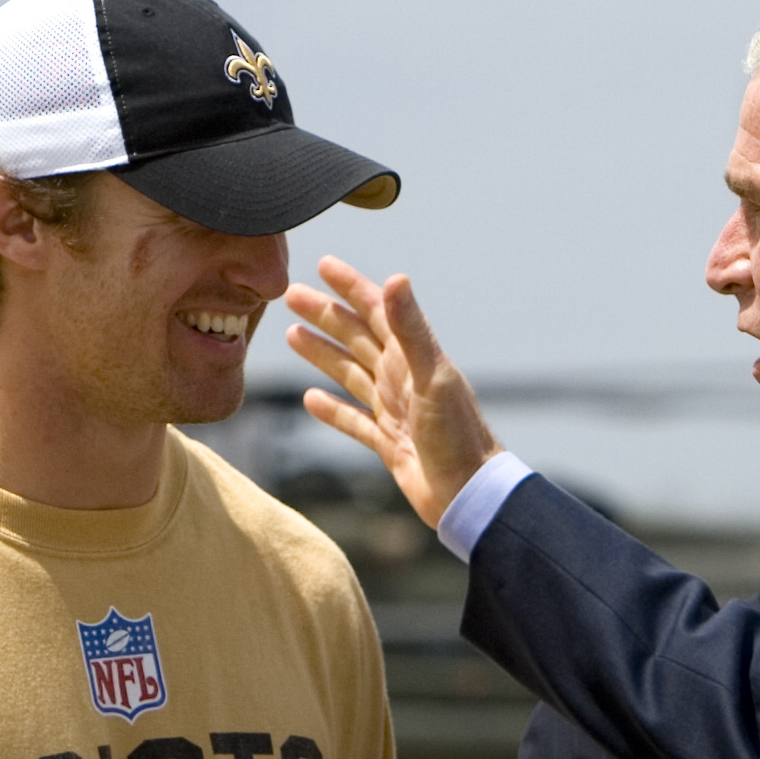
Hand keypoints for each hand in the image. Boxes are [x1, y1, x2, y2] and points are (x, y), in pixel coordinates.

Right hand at [283, 258, 501, 526]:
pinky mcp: (388, 442)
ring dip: (323, 353)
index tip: (322, 264)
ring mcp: (394, 409)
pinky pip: (353, 419)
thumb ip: (411, 328)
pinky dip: (332, 409)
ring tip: (291, 335)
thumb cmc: (458, 435)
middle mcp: (402, 378)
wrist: (469, 493)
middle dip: (325, 314)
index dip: (350, 286)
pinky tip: (311, 399)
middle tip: (290, 295)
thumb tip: (395, 278)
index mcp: (412, 357)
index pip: (376, 311)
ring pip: (350, 373)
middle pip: (356, 337)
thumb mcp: (432, 375)